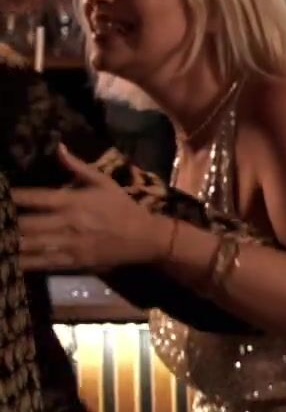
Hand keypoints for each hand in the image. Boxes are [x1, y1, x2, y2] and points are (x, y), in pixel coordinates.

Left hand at [15, 145, 169, 270]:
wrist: (145, 238)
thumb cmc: (122, 208)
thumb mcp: (103, 182)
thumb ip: (77, 167)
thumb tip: (57, 147)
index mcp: (72, 201)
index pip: (32, 197)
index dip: (10, 197)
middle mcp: (67, 223)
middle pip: (24, 224)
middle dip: (4, 222)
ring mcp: (68, 245)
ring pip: (29, 245)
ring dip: (9, 243)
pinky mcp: (71, 263)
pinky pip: (41, 264)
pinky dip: (22, 263)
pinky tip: (8, 261)